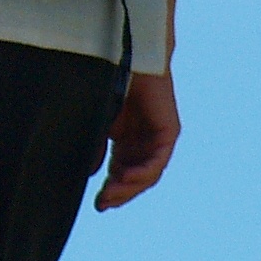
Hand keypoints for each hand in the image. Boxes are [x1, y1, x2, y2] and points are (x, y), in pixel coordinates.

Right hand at [95, 71, 179, 210]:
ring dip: (130, 187)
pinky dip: (144, 172)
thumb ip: (96, 148)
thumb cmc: (112, 82)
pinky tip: (126, 178)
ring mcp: (157, 138)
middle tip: (103, 204)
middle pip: (135, 178)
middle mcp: (144, 142)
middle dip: (119, 193)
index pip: (122, 173)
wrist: (131, 56)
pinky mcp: (169, 132)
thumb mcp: (99, 122)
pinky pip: (158, 161)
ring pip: (148, 174)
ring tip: (112, 193)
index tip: (98, 204)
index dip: (111, 190)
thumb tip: (91, 175)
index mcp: (127, 140)